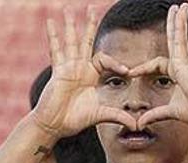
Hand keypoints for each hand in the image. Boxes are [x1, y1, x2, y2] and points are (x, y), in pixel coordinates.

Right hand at [31, 5, 137, 137]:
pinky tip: (50, 21)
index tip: (127, 72)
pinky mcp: (58, 71)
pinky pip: (56, 50)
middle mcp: (80, 68)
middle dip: (89, 24)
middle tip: (92, 7)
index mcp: (91, 75)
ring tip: (68, 8)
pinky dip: (53, 36)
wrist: (54, 126)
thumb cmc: (74, 120)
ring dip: (70, 25)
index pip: (105, 60)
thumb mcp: (100, 115)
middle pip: (86, 41)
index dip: (117, 64)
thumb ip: (118, 116)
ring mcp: (68, 67)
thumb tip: (137, 125)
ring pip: (71, 41)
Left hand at [130, 3, 187, 128]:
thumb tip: (140, 123)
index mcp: (179, 74)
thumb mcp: (171, 113)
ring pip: (178, 36)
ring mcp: (185, 62)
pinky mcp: (185, 61)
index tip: (131, 74)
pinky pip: (180, 39)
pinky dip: (179, 25)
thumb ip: (155, 115)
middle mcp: (183, 65)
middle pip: (173, 42)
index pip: (158, 65)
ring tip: (178, 6)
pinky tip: (179, 12)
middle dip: (172, 27)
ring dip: (178, 21)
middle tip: (173, 11)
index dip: (144, 68)